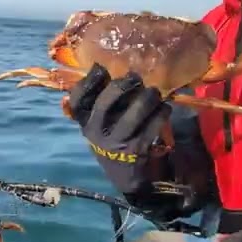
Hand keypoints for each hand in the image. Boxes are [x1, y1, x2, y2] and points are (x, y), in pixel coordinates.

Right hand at [68, 64, 170, 198]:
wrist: (124, 175)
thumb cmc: (111, 140)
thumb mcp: (97, 124)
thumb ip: (96, 100)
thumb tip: (98, 67)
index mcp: (85, 122)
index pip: (77, 100)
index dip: (87, 82)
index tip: (101, 69)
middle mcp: (97, 131)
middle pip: (105, 102)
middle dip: (123, 85)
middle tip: (136, 78)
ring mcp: (118, 140)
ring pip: (135, 112)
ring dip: (148, 97)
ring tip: (154, 93)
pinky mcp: (138, 148)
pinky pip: (153, 124)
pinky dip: (162, 112)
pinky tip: (164, 108)